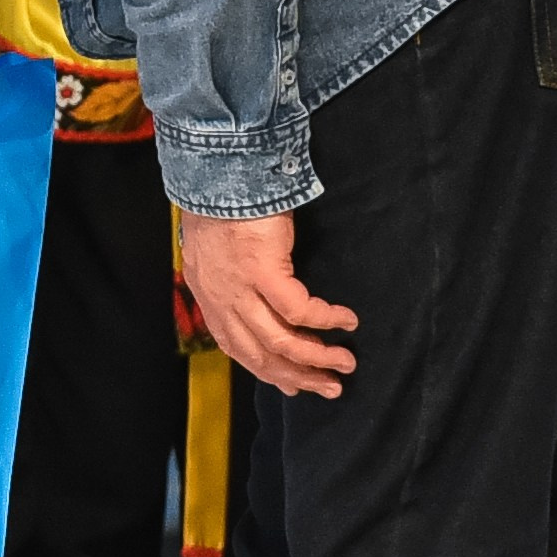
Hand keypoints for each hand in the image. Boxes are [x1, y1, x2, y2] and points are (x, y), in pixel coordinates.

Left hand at [178, 210, 356, 401]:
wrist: (218, 169)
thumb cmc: (223, 201)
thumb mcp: (217, 250)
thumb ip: (231, 278)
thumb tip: (253, 300)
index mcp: (210, 296)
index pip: (237, 348)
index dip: (267, 372)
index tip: (292, 386)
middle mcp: (221, 299)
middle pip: (260, 356)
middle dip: (298, 378)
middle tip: (330, 387)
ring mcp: (239, 288)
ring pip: (281, 342)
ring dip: (317, 358)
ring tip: (345, 363)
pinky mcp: (262, 271)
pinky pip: (299, 310)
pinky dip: (326, 319)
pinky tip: (346, 321)